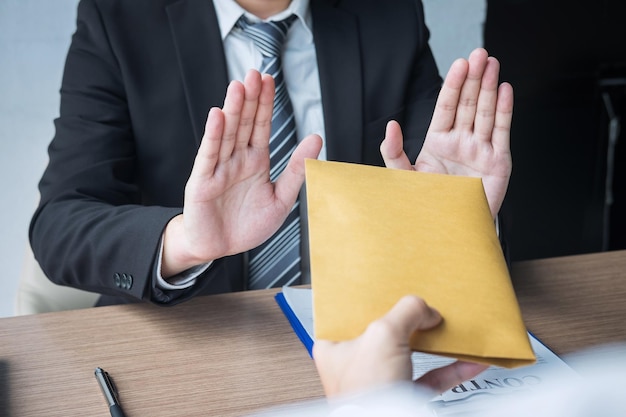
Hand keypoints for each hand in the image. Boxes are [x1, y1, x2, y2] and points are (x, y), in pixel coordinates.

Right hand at [162, 70, 321, 276]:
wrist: (219, 248)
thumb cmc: (247, 225)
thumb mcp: (281, 199)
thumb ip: (297, 170)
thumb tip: (317, 138)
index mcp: (255, 161)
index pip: (262, 126)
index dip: (266, 103)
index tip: (270, 79)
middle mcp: (236, 160)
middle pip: (244, 124)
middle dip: (250, 99)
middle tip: (256, 73)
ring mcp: (218, 168)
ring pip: (227, 134)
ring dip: (233, 110)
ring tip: (238, 86)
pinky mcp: (202, 182)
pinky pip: (208, 156)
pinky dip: (213, 136)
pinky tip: (217, 116)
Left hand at [313, 295, 486, 397]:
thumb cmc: (365, 392)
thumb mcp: (384, 334)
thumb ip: (406, 311)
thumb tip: (425, 311)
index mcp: (334, 345)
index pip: (353, 313)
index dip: (372, 299)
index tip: (390, 287)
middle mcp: (355, 363)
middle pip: (386, 330)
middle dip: (408, 318)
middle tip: (422, 305)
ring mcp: (381, 380)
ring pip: (411, 352)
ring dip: (433, 341)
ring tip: (446, 326)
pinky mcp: (404, 396)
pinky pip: (432, 377)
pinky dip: (451, 368)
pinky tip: (467, 359)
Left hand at [380, 48, 512, 217]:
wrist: (450, 231)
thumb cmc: (427, 205)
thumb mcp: (404, 178)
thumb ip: (393, 152)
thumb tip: (391, 125)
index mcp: (438, 142)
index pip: (447, 107)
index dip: (453, 85)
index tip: (459, 65)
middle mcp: (461, 142)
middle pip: (469, 104)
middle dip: (474, 78)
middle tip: (479, 53)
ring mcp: (480, 150)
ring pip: (486, 112)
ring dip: (489, 87)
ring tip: (492, 64)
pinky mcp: (498, 161)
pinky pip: (501, 131)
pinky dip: (504, 110)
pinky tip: (504, 90)